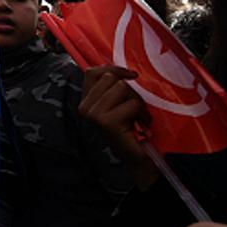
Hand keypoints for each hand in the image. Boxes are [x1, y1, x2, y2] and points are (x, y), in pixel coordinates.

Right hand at [78, 65, 157, 187]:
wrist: (137, 158)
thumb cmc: (131, 129)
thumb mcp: (119, 103)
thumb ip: (113, 87)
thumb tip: (124, 69)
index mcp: (85, 101)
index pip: (91, 72)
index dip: (113, 68)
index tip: (131, 75)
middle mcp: (84, 107)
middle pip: (111, 78)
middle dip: (129, 90)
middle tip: (134, 108)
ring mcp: (93, 114)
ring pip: (122, 88)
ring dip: (136, 102)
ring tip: (137, 117)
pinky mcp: (106, 121)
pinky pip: (131, 103)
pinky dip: (142, 113)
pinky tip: (140, 124)